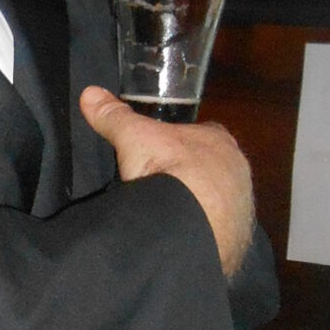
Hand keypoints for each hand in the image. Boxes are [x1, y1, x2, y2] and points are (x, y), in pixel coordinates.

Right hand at [80, 86, 254, 278]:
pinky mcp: (237, 235)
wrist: (193, 224)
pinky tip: (181, 236)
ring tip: (169, 215)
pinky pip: (219, 229)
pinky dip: (203, 231)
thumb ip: (114, 116)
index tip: (163, 152)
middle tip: (163, 186)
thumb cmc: (169, 170)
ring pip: (218, 200)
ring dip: (199, 205)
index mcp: (218, 140)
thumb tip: (89, 93)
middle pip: (212, 168)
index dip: (181, 142)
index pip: (201, 134)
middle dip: (193, 175)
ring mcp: (240, 204)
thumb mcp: (133, 137)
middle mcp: (238, 169)